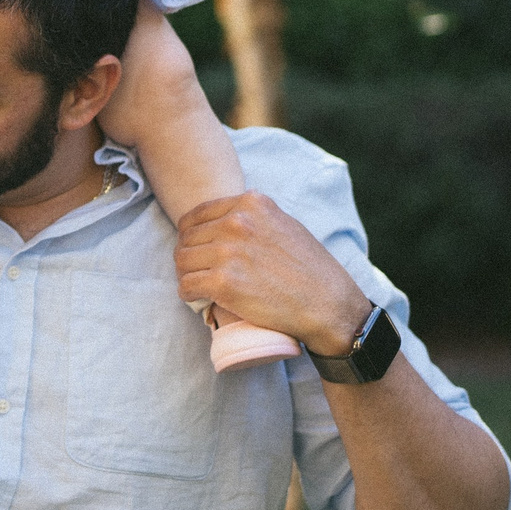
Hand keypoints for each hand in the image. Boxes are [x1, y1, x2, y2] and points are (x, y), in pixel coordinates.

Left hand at [173, 191, 371, 355]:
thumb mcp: (284, 225)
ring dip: (186, 275)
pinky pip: (186, 286)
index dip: (192, 235)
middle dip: (189, 256)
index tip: (198, 250)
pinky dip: (189, 294)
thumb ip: (255, 218)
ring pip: (182, 261)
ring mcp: (229, 252)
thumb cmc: (310, 270)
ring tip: (199, 286)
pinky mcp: (223, 282)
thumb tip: (228, 220)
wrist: (328, 306)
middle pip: (186, 237)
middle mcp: (237, 222)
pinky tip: (201, 299)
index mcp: (251, 204)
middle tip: (198, 272)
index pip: (197, 214)